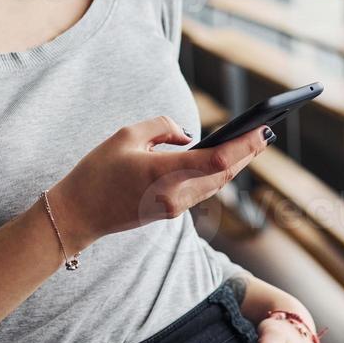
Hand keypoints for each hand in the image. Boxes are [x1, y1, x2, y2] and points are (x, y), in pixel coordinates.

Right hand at [50, 116, 274, 249]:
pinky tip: (227, 161)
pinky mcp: (169, 212)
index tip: (263, 129)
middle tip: (266, 131)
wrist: (77, 214)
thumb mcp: (126, 135)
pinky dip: (218, 175)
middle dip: (247, 153)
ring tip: (253, 143)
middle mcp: (174, 196)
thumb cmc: (97, 171)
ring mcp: (173, 208)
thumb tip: (189, 136)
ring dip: (236, 165)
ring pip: (215, 185)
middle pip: (223, 175)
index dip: (245, 145)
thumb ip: (163, 128)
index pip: (217, 161)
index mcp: (162, 174)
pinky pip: (202, 191)